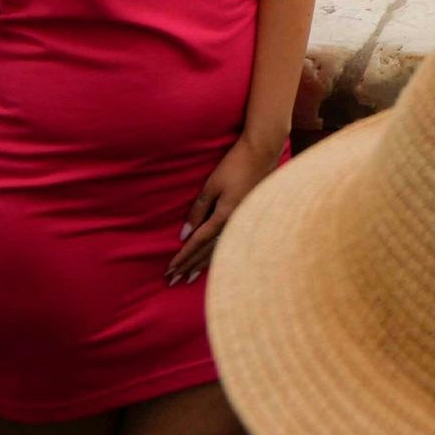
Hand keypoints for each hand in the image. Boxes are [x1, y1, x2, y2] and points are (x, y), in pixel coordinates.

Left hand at [170, 134, 286, 284]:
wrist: (264, 153)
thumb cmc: (235, 166)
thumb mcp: (212, 185)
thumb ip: (198, 210)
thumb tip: (185, 234)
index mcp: (224, 216)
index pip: (198, 242)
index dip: (183, 257)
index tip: (170, 269)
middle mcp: (234, 225)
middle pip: (208, 252)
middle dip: (189, 266)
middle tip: (173, 280)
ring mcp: (243, 223)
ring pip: (220, 250)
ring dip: (202, 265)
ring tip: (189, 278)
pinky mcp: (248, 219)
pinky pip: (229, 243)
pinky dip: (217, 255)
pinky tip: (212, 261)